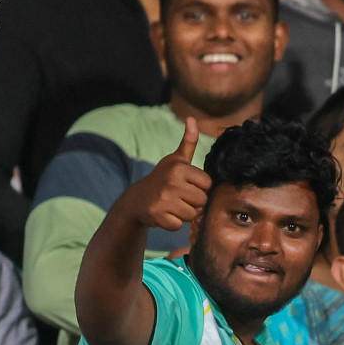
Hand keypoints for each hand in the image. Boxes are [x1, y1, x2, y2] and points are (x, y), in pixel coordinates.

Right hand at [108, 117, 209, 232]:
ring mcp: (163, 199)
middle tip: (177, 197)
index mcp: (179, 167)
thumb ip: (188, 142)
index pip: (208, 185)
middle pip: (202, 201)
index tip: (184, 185)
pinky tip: (163, 214)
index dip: (198, 187)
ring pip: (192, 215)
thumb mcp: (175, 160)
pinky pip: (179, 225)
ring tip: (170, 205)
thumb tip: (191, 118)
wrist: (136, 200)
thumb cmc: (162, 179)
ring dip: (183, 214)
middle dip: (192, 202)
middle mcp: (171, 181)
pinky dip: (172, 223)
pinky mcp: (157, 215)